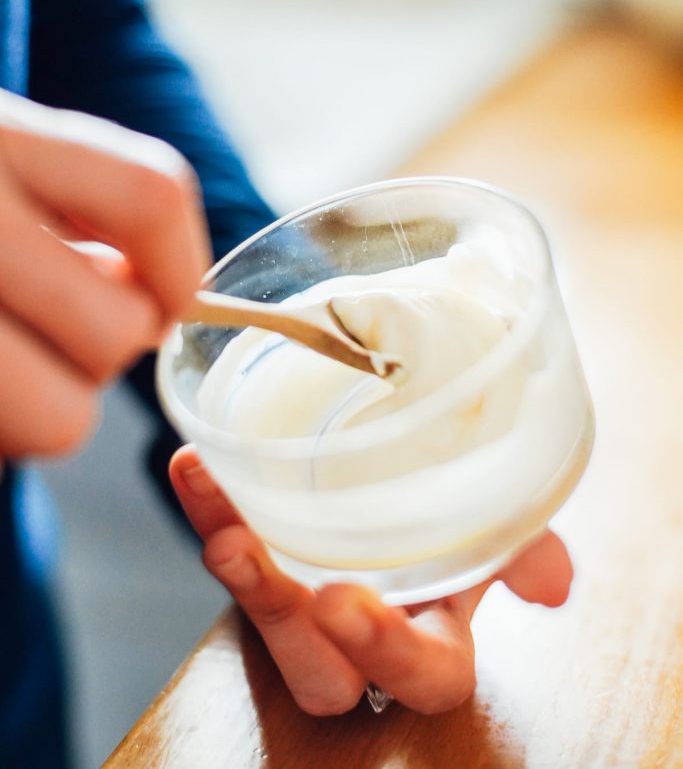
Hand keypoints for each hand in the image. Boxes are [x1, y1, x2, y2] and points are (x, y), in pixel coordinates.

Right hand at [0, 92, 210, 460]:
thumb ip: (66, 192)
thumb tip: (153, 299)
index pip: (149, 195)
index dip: (181, 262)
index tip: (169, 295)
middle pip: (112, 329)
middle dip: (103, 346)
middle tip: (55, 326)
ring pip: (59, 419)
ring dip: (48, 405)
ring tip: (5, 359)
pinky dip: (0, 429)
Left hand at [170, 444, 572, 715]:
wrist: (401, 455)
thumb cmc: (457, 501)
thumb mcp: (495, 518)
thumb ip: (525, 547)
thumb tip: (555, 588)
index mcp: (433, 628)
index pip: (426, 675)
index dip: (387, 654)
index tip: (345, 598)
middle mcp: (364, 631)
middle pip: (324, 675)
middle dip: (288, 630)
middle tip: (254, 561)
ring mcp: (306, 598)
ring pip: (265, 626)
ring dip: (238, 576)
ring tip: (220, 523)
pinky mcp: (262, 558)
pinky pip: (228, 544)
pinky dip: (209, 508)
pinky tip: (194, 466)